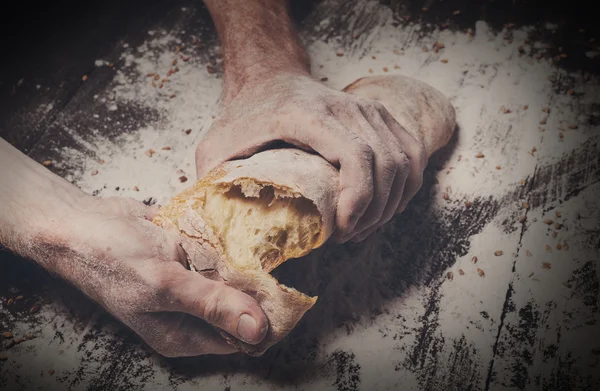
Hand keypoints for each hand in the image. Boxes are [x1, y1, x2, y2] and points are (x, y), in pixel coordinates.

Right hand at [40, 196, 267, 356]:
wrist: (82, 223)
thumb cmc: (113, 260)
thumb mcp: (165, 286)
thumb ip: (212, 306)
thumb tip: (259, 329)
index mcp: (185, 335)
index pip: (243, 338)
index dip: (268, 320)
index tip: (290, 294)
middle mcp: (190, 314)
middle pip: (242, 308)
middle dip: (261, 289)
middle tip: (281, 262)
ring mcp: (191, 285)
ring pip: (235, 279)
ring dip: (249, 263)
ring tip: (269, 243)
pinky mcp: (190, 258)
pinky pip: (222, 255)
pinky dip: (232, 244)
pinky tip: (243, 229)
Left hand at [196, 74, 425, 242]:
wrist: (271, 80)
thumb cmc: (246, 115)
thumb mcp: (217, 145)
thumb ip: (213, 182)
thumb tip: (218, 229)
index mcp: (310, 115)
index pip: (355, 155)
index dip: (358, 199)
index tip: (342, 230)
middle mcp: (348, 107)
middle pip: (386, 164)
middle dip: (374, 212)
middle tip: (347, 237)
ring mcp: (369, 109)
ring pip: (404, 161)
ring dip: (390, 204)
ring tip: (361, 228)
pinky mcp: (381, 116)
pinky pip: (411, 154)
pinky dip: (406, 187)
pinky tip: (385, 208)